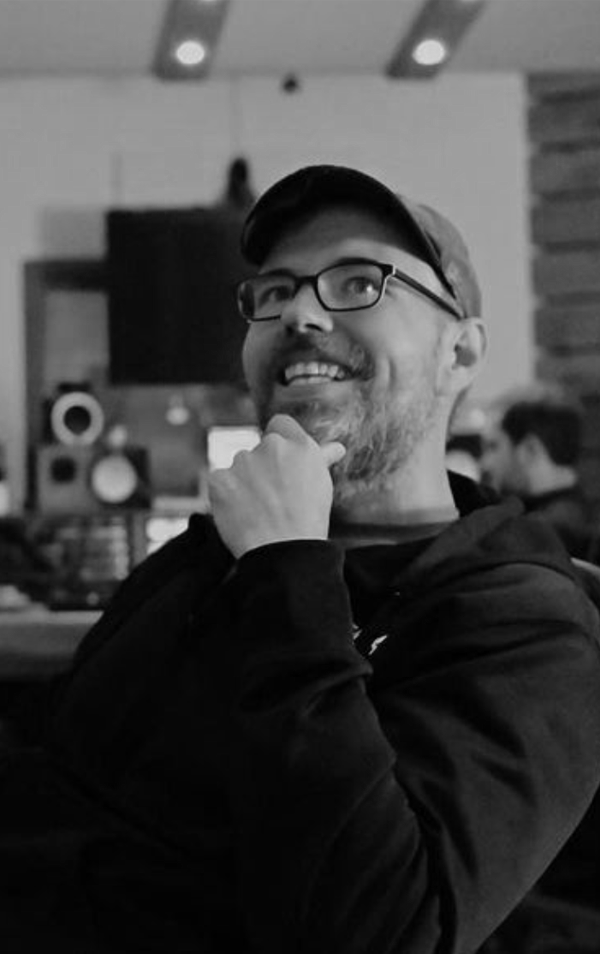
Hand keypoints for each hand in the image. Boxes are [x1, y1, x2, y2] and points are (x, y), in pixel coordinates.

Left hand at [208, 414, 345, 557]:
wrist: (284, 552)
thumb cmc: (308, 521)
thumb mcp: (321, 485)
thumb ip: (322, 459)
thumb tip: (336, 448)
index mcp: (299, 444)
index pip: (280, 424)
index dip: (279, 440)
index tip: (280, 462)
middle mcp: (271, 446)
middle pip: (259, 450)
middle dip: (262, 469)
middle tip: (273, 499)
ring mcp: (243, 461)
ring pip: (240, 466)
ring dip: (244, 482)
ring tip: (258, 511)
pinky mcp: (220, 478)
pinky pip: (221, 482)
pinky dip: (226, 495)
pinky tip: (240, 513)